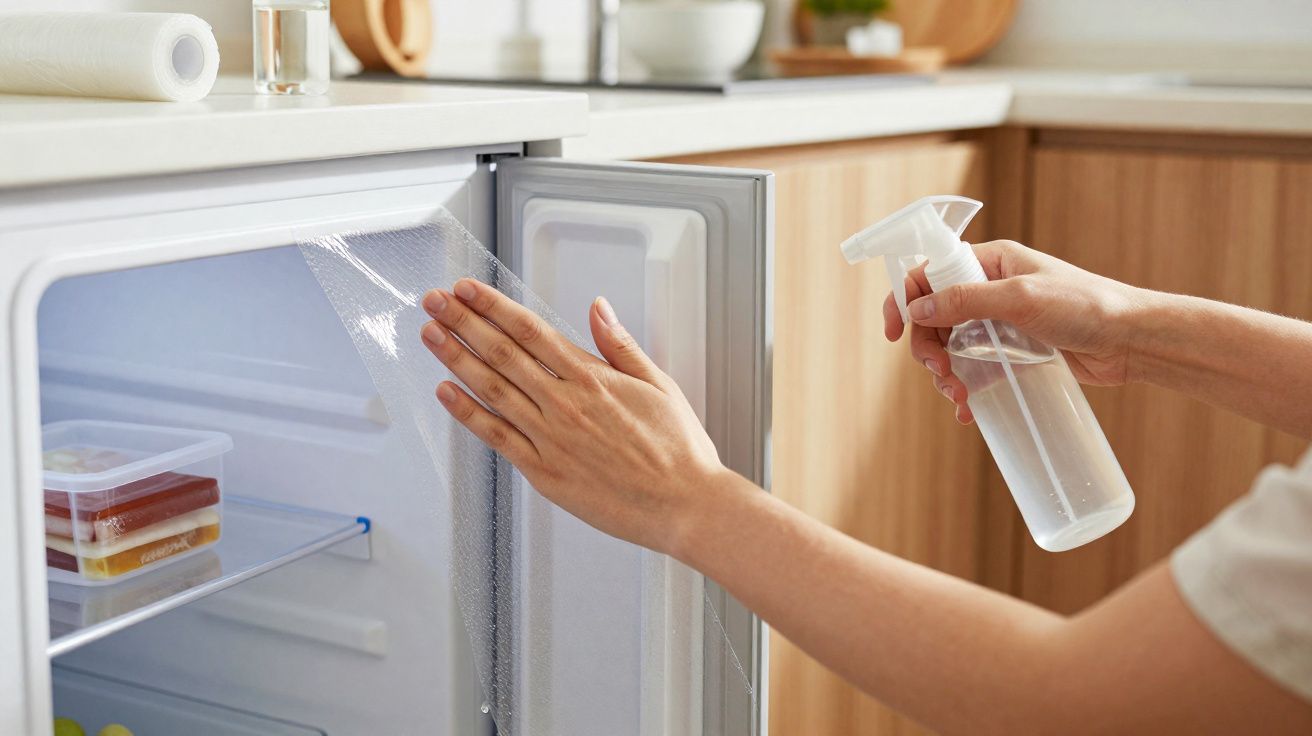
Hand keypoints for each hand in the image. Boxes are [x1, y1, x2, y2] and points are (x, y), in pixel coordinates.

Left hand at [419, 279, 725, 555]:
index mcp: (592, 377)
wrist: (685, 505)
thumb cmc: (677, 450)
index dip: (493, 307)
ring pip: (492, 389)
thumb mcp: (658, 383)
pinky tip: (446, 393)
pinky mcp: (544, 472)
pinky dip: (468, 413)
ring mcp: (550, 438)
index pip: (530, 331)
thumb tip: (598, 308)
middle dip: (463, 323)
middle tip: (434, 302)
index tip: (469, 290)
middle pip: (502, 353)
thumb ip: (620, 345)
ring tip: (430, 335)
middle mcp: (565, 403)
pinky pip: (497, 437)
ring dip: (456, 359)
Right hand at [883, 240, 1148, 423]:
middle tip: (941, 375)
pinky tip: (968, 410)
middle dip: (928, 349)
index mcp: (989, 262)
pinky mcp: (1012, 352)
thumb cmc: (1085, 306)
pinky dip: (964, 389)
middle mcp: (989, 288)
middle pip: (932, 317)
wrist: (1131, 340)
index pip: (928, 273)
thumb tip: (916, 309)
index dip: (903, 300)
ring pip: (949, 347)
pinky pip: (973, 368)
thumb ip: (966, 300)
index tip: (893, 333)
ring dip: (944, 375)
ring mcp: (999, 322)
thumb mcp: (1020, 298)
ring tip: (960, 398)